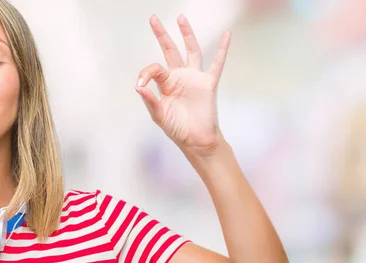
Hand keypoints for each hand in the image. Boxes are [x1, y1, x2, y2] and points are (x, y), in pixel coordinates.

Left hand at [136, 15, 230, 156]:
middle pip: (170, 50)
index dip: (146, 73)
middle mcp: (179, 77)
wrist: (196, 140)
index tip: (140, 85)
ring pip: (191, 50)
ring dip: (186, 34)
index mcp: (165, 84)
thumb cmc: (177, 129)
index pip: (155, 69)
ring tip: (181, 18)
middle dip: (161, 35)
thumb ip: (150, 101)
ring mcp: (194, 78)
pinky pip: (217, 63)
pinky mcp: (208, 83)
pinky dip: (222, 49)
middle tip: (153, 19)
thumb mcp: (159, 115)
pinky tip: (227, 34)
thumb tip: (139, 87)